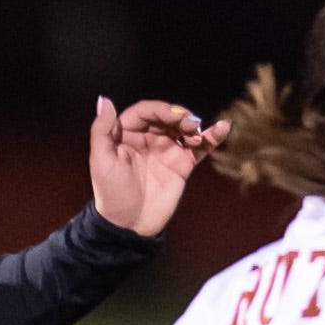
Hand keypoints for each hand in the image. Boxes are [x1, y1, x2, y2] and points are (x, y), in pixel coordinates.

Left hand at [89, 96, 229, 237]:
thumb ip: (102, 130)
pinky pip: (199, 148)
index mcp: (127, 133)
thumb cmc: (111, 193)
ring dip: (193, 125)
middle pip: (167, 117)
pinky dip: (212, 137)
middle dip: (180, 116)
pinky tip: (223, 127)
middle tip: (190, 125)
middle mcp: (148, 138)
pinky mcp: (182, 164)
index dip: (160, 109)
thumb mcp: (101, 160)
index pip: (146, 111)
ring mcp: (167, 150)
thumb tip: (104, 100)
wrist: (129, 224)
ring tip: (197, 132)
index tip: (173, 117)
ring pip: (184, 129)